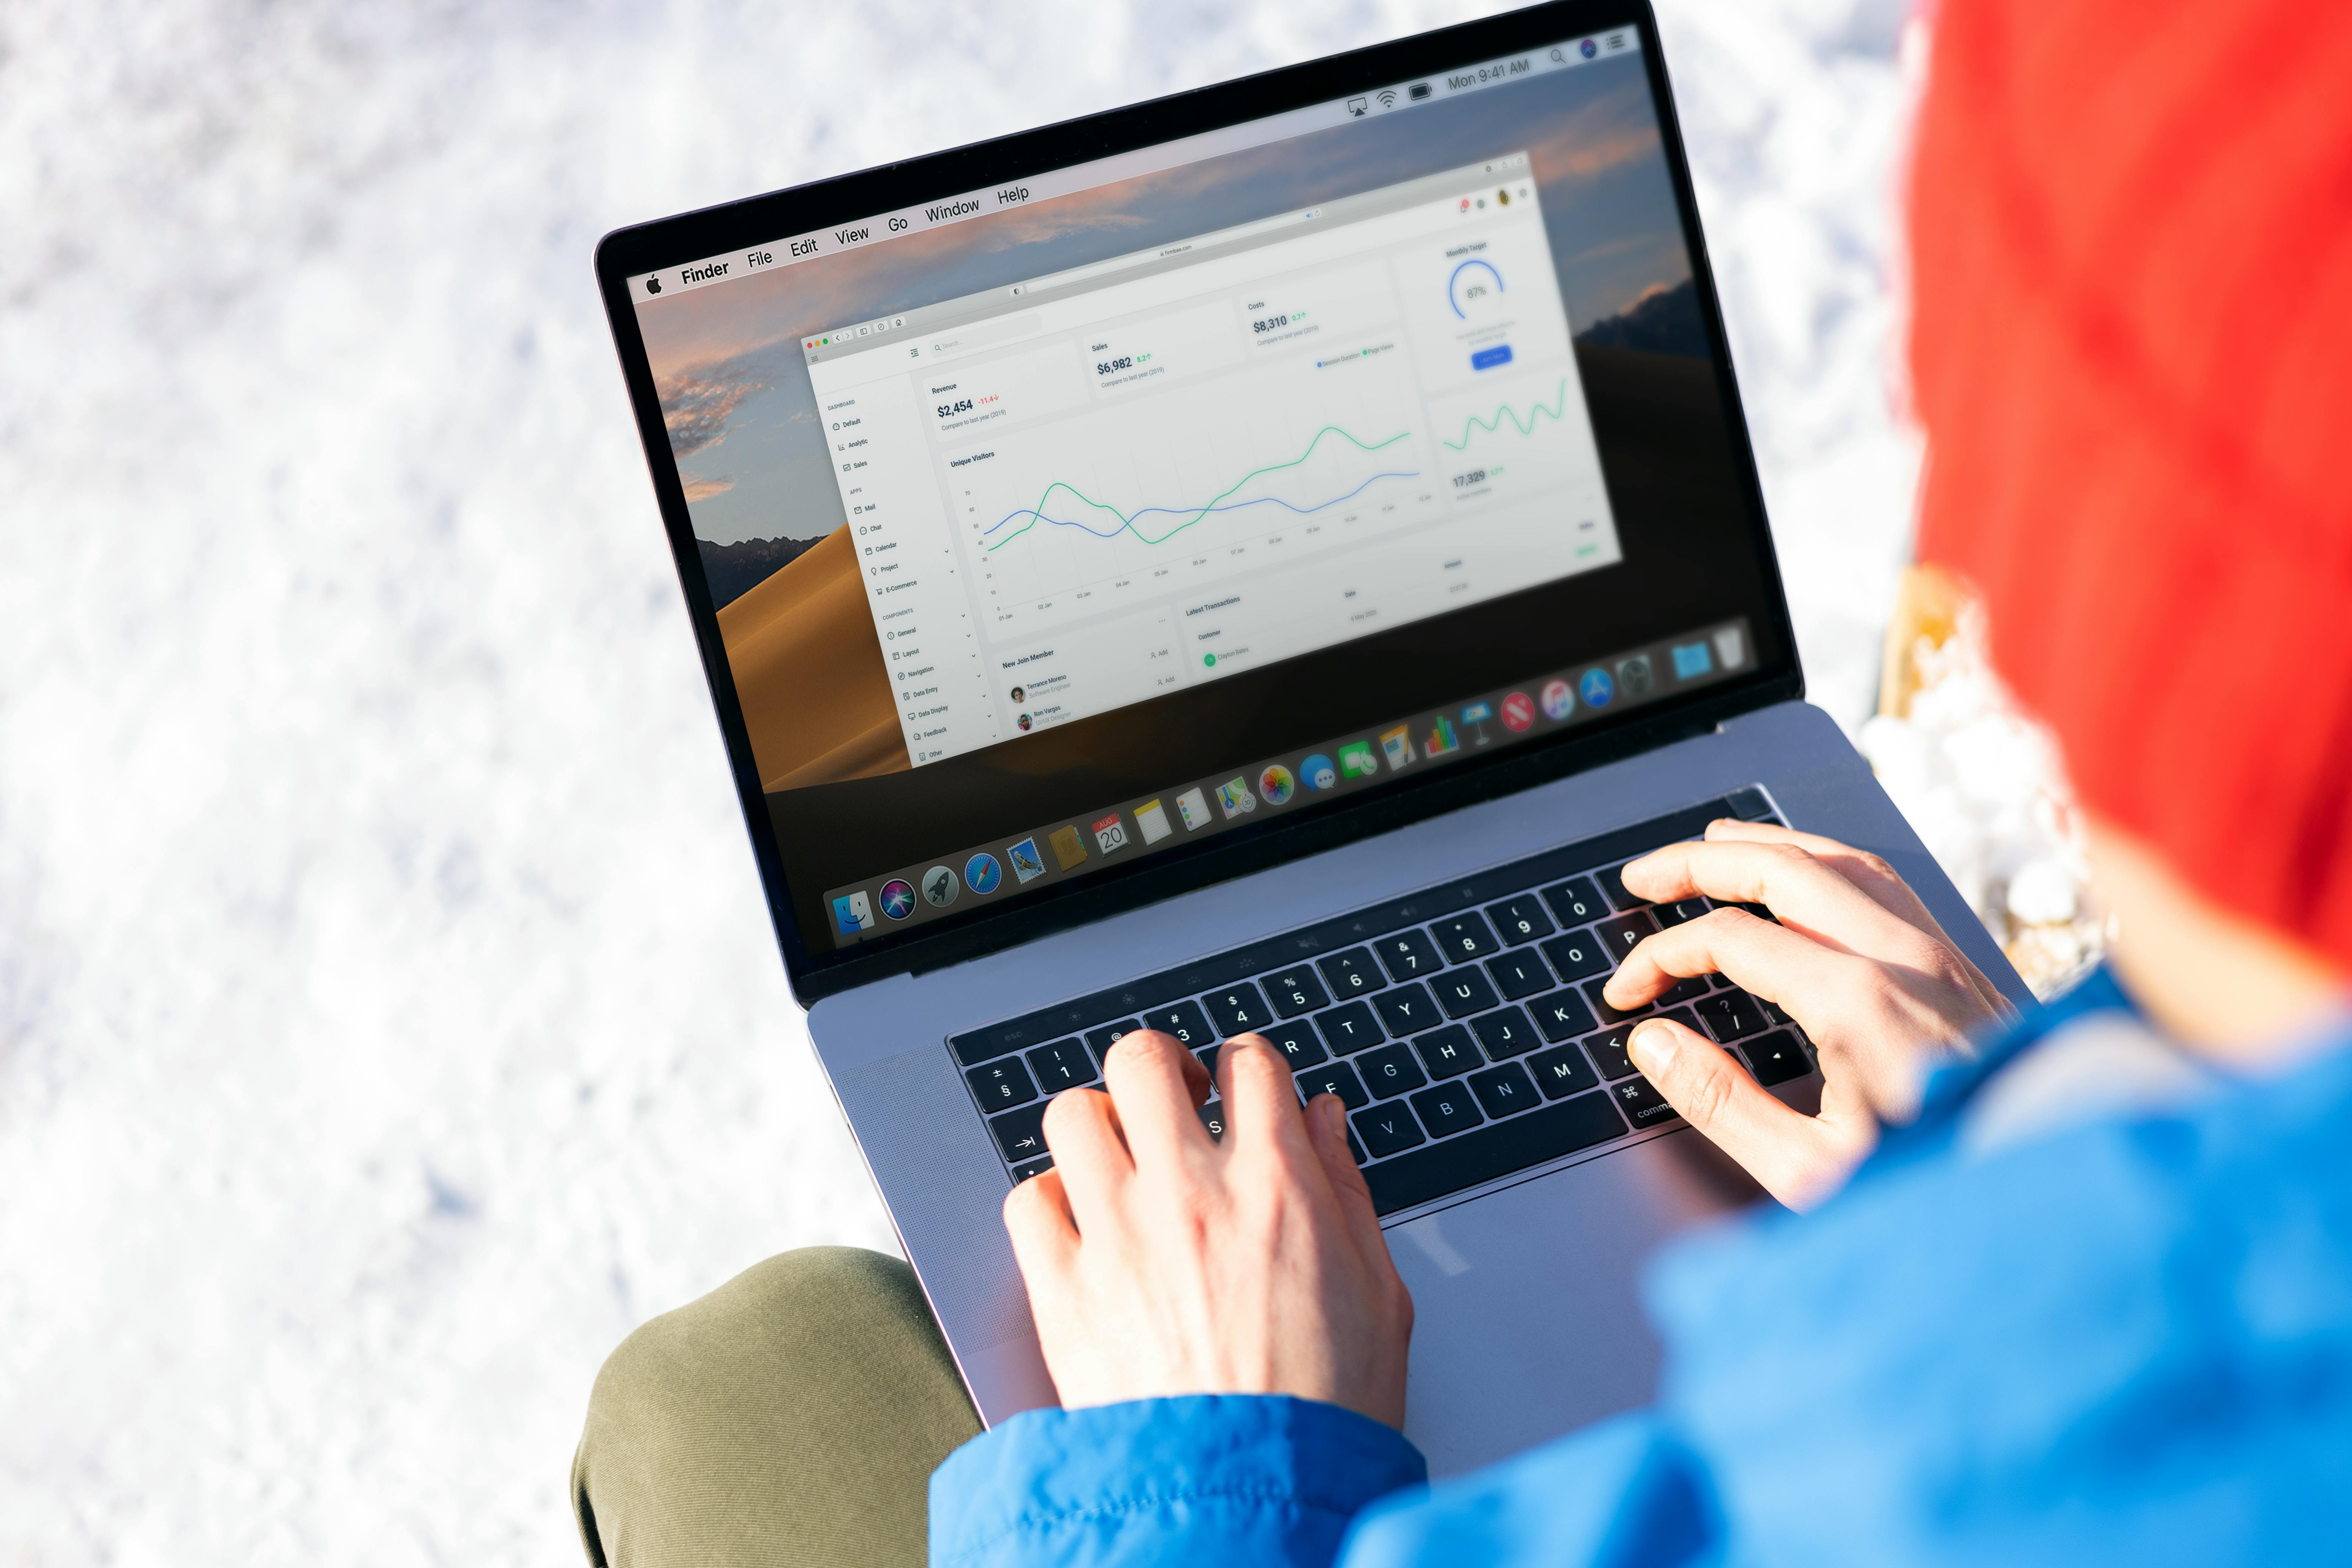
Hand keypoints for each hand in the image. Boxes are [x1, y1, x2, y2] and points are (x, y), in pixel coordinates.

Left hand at [1002, 1031, 1413, 1426]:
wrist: (1255, 1494)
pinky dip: (1048, 1201)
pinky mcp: (1064, 1290)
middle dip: (1161, 1069)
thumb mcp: (1379, 1293)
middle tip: (1173, 1101)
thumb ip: (1346, 1191)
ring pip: (1072, 1114)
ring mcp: (1118, 1236)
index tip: (1241, 1089)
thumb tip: (1324, 1120)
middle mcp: (1191, 1194)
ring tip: (1119, 1158)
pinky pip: (1027, 1201)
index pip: (1249, 1064)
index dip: (1246, 1066)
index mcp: (1277, 1188)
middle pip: (1144, 1062)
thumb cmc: (1324, 1411)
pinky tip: (1081, 1225)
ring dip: (1097, 1125)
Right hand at [1602, 819, 2010, 1208]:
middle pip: (1784, 869)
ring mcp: (1940, 956)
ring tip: (1714, 845)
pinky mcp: (1964, 969)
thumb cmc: (1938, 1197)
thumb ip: (1721, 1101)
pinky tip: (1806, 875)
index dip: (1662, 958)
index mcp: (1855, 1002)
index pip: (1730, 940)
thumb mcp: (1807, 1171)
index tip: (1630, 994)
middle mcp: (1901, 960)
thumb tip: (1654, 1043)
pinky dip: (1829, 862)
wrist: (2055, 1207)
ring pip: (1842, 860)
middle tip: (1643, 876)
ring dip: (1768, 846)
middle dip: (1700, 863)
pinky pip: (1888, 884)